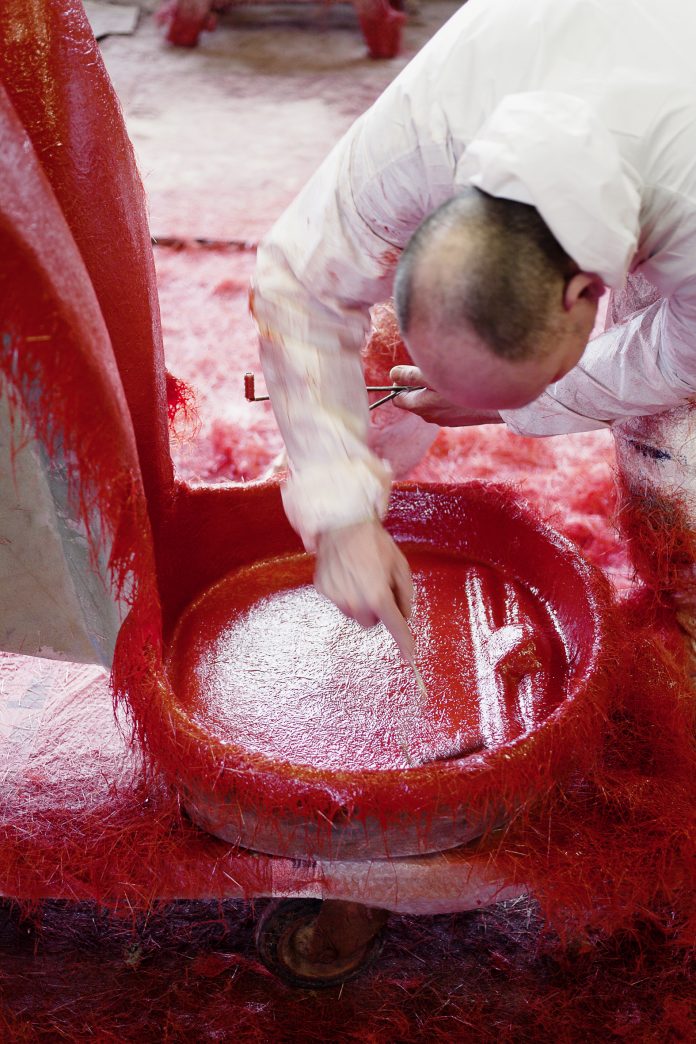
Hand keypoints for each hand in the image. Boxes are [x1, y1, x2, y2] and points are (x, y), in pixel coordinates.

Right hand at [315, 518, 414, 661]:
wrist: (343, 524)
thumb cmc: (375, 543)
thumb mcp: (400, 566)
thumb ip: (405, 595)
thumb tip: (403, 614)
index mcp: (379, 596)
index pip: (395, 627)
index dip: (405, 643)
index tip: (410, 657)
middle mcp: (356, 602)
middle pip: (371, 623)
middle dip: (378, 611)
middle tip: (379, 588)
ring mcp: (337, 598)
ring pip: (354, 613)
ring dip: (361, 602)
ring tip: (361, 576)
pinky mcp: (324, 590)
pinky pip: (339, 600)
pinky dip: (345, 591)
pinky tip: (347, 573)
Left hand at [390, 365, 501, 426]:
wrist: (499, 400)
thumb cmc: (464, 384)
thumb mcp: (433, 376)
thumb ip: (410, 376)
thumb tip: (393, 374)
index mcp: (420, 406)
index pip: (397, 399)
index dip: (400, 383)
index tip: (410, 371)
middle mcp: (430, 416)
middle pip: (413, 400)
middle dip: (417, 386)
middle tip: (432, 371)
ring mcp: (445, 419)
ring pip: (430, 402)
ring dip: (433, 390)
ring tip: (447, 378)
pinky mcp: (458, 419)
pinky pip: (445, 405)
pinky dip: (447, 396)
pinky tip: (459, 387)